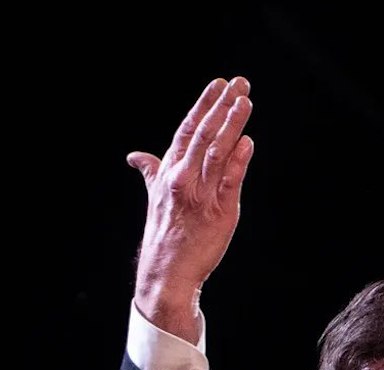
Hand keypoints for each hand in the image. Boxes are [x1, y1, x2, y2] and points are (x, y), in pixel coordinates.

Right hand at [127, 77, 253, 342]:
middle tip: (240, 83)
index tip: (219, 84)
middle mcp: (183, 179)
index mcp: (169, 172)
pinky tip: (247, 143)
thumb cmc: (164, 235)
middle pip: (204, 134)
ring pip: (217, 152)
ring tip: (246, 102)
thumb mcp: (154, 198)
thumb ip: (151, 173)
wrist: (167, 272)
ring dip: (232, 124)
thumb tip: (136, 157)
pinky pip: (229, 182)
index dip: (203, 105)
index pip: (187, 129)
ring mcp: (201, 195)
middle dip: (222, 106)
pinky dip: (239, 161)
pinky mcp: (219, 214)